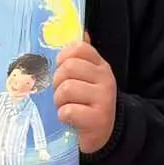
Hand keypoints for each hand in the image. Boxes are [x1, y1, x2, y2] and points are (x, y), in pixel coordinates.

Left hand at [53, 36, 117, 154]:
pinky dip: (63, 116)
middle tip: (63, 94)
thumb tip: (81, 31)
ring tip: (66, 106)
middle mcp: (105, 80)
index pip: (78, 48)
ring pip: (66, 89)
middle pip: (68, 68)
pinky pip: (68, 111)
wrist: (106, 133)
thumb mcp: (90, 78)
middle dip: (57, 82)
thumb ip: (84, 57)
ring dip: (59, 101)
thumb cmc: (90, 103)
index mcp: (101, 66)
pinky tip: (71, 119)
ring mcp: (103, 99)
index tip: (64, 71)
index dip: (63, 58)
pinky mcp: (97, 119)